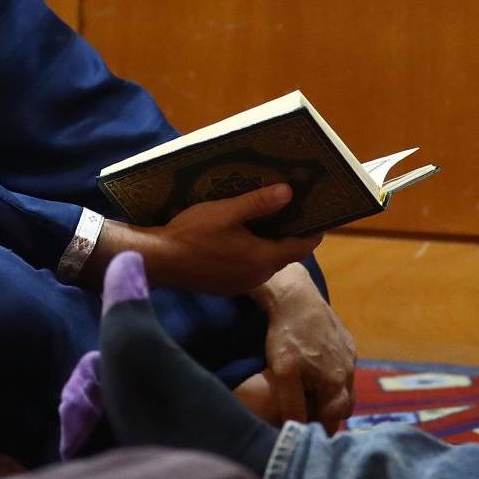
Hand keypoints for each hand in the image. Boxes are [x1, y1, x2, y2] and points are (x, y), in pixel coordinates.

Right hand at [109, 183, 322, 297]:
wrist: (158, 261)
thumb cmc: (192, 234)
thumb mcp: (226, 212)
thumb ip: (259, 203)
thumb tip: (289, 193)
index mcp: (262, 259)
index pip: (301, 247)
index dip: (313, 231)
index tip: (320, 215)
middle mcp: (257, 276)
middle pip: (285, 255)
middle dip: (290, 234)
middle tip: (292, 209)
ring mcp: (240, 284)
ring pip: (266, 262)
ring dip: (270, 243)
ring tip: (268, 217)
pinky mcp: (225, 286)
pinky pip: (249, 268)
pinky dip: (253, 252)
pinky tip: (242, 235)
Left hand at [254, 262, 355, 430]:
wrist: (295, 297)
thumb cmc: (287, 336)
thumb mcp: (282, 374)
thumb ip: (292, 404)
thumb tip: (297, 431)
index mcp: (335, 382)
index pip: (336, 418)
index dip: (322, 428)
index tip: (309, 431)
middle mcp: (349, 370)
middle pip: (346, 405)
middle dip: (331, 414)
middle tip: (310, 413)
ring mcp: (350, 354)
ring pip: (347, 385)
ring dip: (333, 394)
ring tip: (311, 392)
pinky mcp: (347, 340)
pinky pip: (346, 367)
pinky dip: (334, 375)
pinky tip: (316, 368)